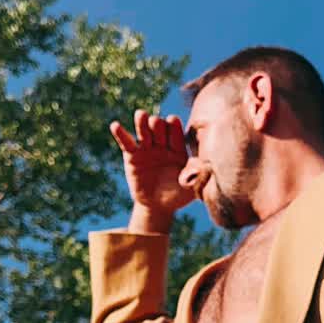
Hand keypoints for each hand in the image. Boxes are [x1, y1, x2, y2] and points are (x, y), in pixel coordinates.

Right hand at [110, 111, 193, 231]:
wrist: (158, 207)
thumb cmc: (178, 196)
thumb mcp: (191, 188)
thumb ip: (198, 177)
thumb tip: (208, 168)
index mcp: (178, 148)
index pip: (176, 131)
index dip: (173, 125)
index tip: (172, 121)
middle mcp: (162, 145)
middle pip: (159, 127)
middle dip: (158, 124)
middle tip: (156, 124)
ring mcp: (147, 149)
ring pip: (144, 131)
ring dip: (142, 121)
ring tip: (141, 115)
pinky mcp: (132, 156)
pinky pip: (126, 143)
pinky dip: (120, 134)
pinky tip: (115, 125)